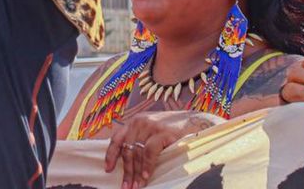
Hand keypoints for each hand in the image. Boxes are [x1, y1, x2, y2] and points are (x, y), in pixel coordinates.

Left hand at [105, 111, 222, 188]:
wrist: (195, 122)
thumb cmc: (172, 130)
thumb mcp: (151, 132)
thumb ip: (139, 140)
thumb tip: (129, 163)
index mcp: (134, 122)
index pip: (117, 139)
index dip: (111, 155)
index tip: (108, 170)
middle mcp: (139, 121)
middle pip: (127, 150)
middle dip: (127, 171)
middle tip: (126, 187)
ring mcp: (151, 126)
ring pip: (137, 153)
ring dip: (137, 172)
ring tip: (137, 186)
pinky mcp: (162, 132)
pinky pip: (149, 152)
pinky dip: (147, 166)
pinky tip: (147, 177)